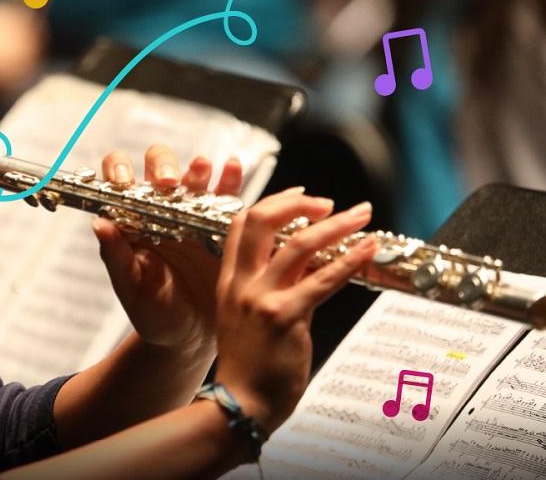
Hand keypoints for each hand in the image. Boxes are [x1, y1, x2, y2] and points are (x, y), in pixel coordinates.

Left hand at [92, 145, 242, 355]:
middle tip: (167, 182)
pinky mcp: (222, 225)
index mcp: (132, 221)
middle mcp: (162, 209)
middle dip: (162, 166)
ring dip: (197, 169)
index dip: (119, 171)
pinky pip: (227, 197)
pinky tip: (232, 168)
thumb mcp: (132, 289)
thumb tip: (98, 223)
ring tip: (202, 167)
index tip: (124, 180)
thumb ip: (116, 257)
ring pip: (194, 178)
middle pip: (159, 168)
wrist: (191, 336)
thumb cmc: (153, 313)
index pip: (119, 181)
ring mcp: (193, 214)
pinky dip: (230, 179)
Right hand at [213, 189, 377, 432]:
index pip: (241, 225)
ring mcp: (262, 299)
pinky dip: (349, 259)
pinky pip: (322, 280)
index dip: (272, 203)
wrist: (241, 404)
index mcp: (230, 282)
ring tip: (362, 214)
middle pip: (262, 222)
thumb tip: (304, 266)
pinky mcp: (285, 317)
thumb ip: (267, 289)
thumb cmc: (249, 367)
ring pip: (298, 244)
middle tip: (328, 203)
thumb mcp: (245, 318)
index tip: (299, 195)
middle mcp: (242, 284)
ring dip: (334, 224)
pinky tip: (368, 248)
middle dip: (298, 204)